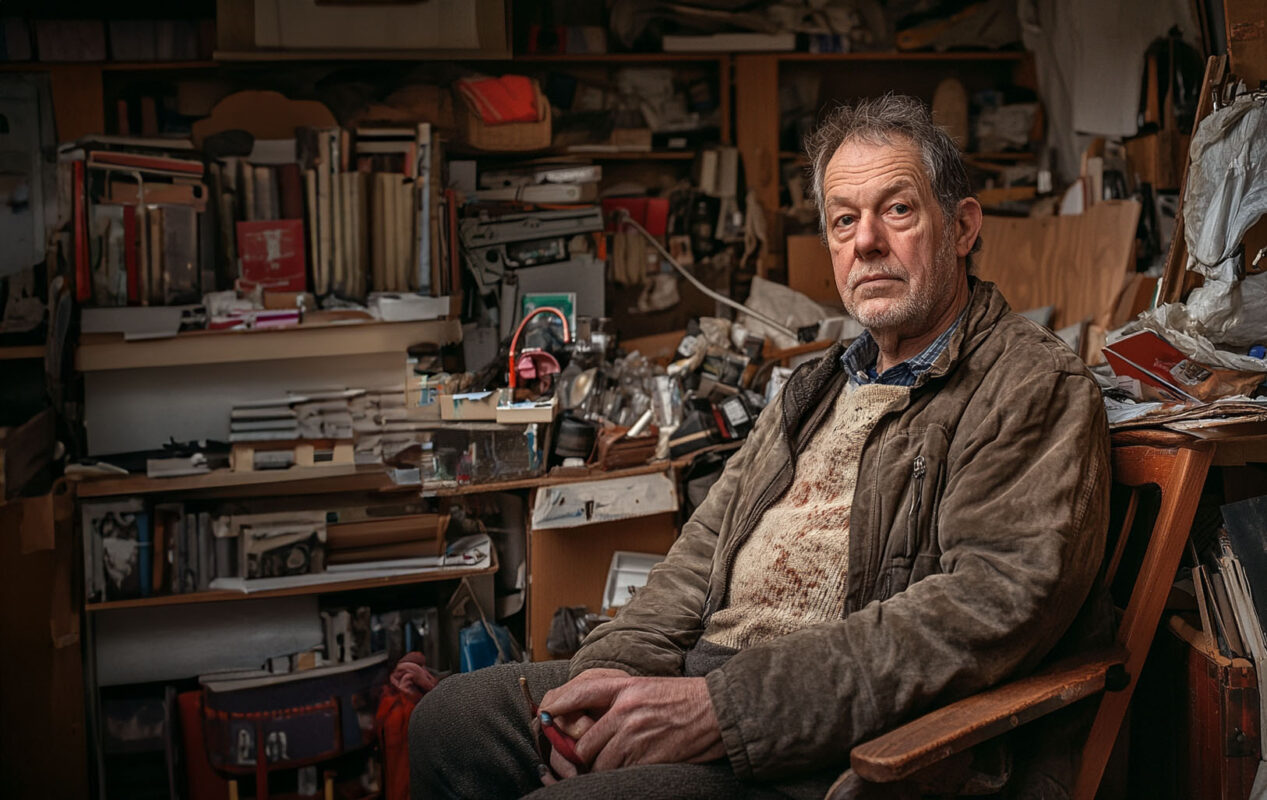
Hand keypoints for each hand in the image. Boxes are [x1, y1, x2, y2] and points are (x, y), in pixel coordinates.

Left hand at [541, 673, 725, 772]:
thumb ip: (615, 699)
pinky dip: (621, 774)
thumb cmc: (682, 699)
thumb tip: (586, 715)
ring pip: (599, 763)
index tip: (544, 715)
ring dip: (602, 768)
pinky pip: (620, 773)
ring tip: (614, 762)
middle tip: (585, 759)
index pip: (579, 693)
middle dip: (582, 755)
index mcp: (624, 688)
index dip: (556, 705)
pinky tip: (632, 766)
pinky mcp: (648, 757)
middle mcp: (625, 710)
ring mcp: (635, 735)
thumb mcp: (644, 687)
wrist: (717, 711)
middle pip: (583, 743)